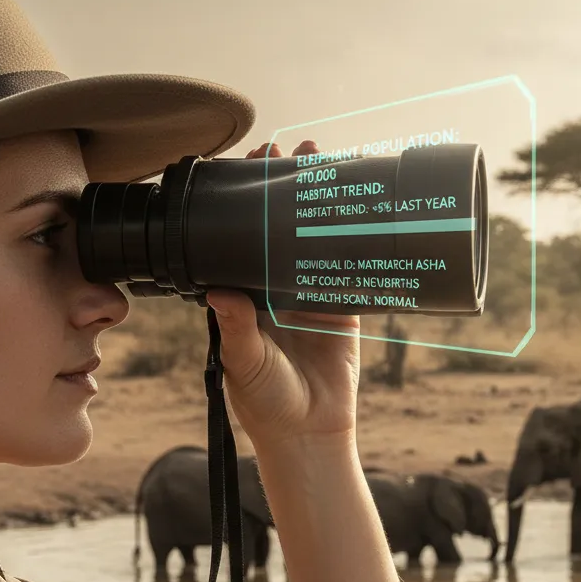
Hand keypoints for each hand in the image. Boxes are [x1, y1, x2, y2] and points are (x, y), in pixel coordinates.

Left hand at [204, 140, 359, 450]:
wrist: (309, 432)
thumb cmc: (266, 402)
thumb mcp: (245, 364)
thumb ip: (237, 329)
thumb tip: (220, 292)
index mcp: (245, 295)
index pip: (241, 237)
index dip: (246, 202)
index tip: (249, 165)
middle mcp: (276, 288)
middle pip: (279, 226)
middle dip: (285, 187)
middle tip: (290, 149)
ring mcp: (311, 294)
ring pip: (315, 237)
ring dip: (319, 201)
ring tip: (324, 159)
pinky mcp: (344, 307)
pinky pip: (351, 265)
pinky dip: (356, 236)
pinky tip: (360, 203)